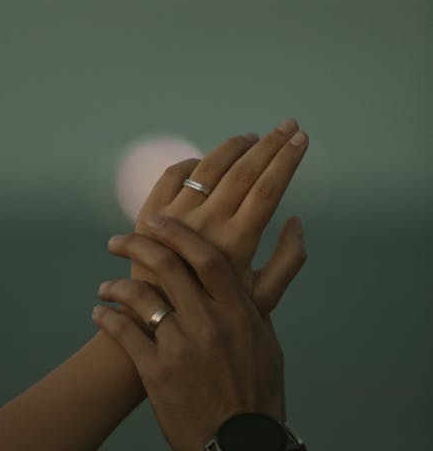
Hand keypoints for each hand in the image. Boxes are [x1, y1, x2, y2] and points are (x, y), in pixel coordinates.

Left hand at [92, 218, 285, 450]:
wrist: (243, 449)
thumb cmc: (259, 393)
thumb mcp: (269, 343)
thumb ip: (259, 300)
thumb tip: (267, 258)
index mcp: (238, 312)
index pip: (206, 256)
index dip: (177, 233)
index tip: (155, 220)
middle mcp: (209, 324)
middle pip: (167, 266)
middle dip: (136, 245)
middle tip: (118, 240)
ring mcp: (181, 348)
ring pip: (139, 298)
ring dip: (115, 286)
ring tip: (105, 286)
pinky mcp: (156, 374)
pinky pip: (123, 334)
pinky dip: (107, 318)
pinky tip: (100, 314)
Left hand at [133, 119, 307, 315]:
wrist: (155, 326)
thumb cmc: (216, 317)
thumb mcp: (262, 299)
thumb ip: (288, 261)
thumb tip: (296, 220)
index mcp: (236, 243)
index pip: (268, 188)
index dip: (287, 159)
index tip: (302, 138)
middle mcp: (205, 224)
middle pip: (243, 171)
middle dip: (270, 144)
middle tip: (288, 125)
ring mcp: (174, 217)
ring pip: (208, 166)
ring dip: (233, 147)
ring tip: (252, 139)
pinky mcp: (147, 216)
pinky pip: (173, 175)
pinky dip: (192, 162)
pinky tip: (207, 161)